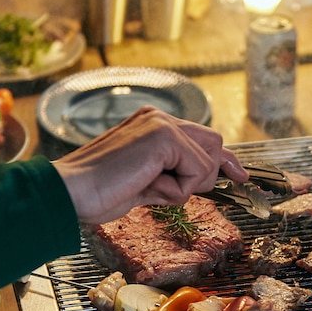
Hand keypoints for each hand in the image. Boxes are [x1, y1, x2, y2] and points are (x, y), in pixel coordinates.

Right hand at [53, 106, 247, 223]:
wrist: (71, 192)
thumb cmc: (97, 192)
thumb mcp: (143, 183)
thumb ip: (172, 175)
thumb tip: (201, 180)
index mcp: (152, 124)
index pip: (202, 138)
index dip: (224, 160)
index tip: (240, 176)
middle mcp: (159, 118)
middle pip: (214, 144)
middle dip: (206, 175)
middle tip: (170, 190)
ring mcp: (162, 124)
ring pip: (207, 161)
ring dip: (183, 186)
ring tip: (146, 186)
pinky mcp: (165, 137)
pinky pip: (196, 172)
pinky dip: (176, 190)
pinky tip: (146, 185)